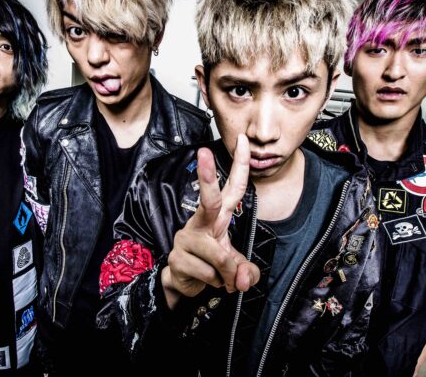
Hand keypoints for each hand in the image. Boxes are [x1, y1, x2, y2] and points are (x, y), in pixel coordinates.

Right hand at [161, 134, 259, 308]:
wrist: (183, 282)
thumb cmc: (211, 264)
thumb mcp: (236, 266)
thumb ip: (247, 271)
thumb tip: (244, 278)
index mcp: (218, 216)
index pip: (232, 187)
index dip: (240, 164)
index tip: (244, 140)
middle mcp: (201, 222)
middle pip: (209, 200)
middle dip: (207, 177)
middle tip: (203, 152)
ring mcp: (187, 238)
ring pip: (221, 256)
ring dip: (229, 274)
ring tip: (222, 277)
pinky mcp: (178, 257)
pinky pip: (209, 274)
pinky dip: (217, 283)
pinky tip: (207, 279)